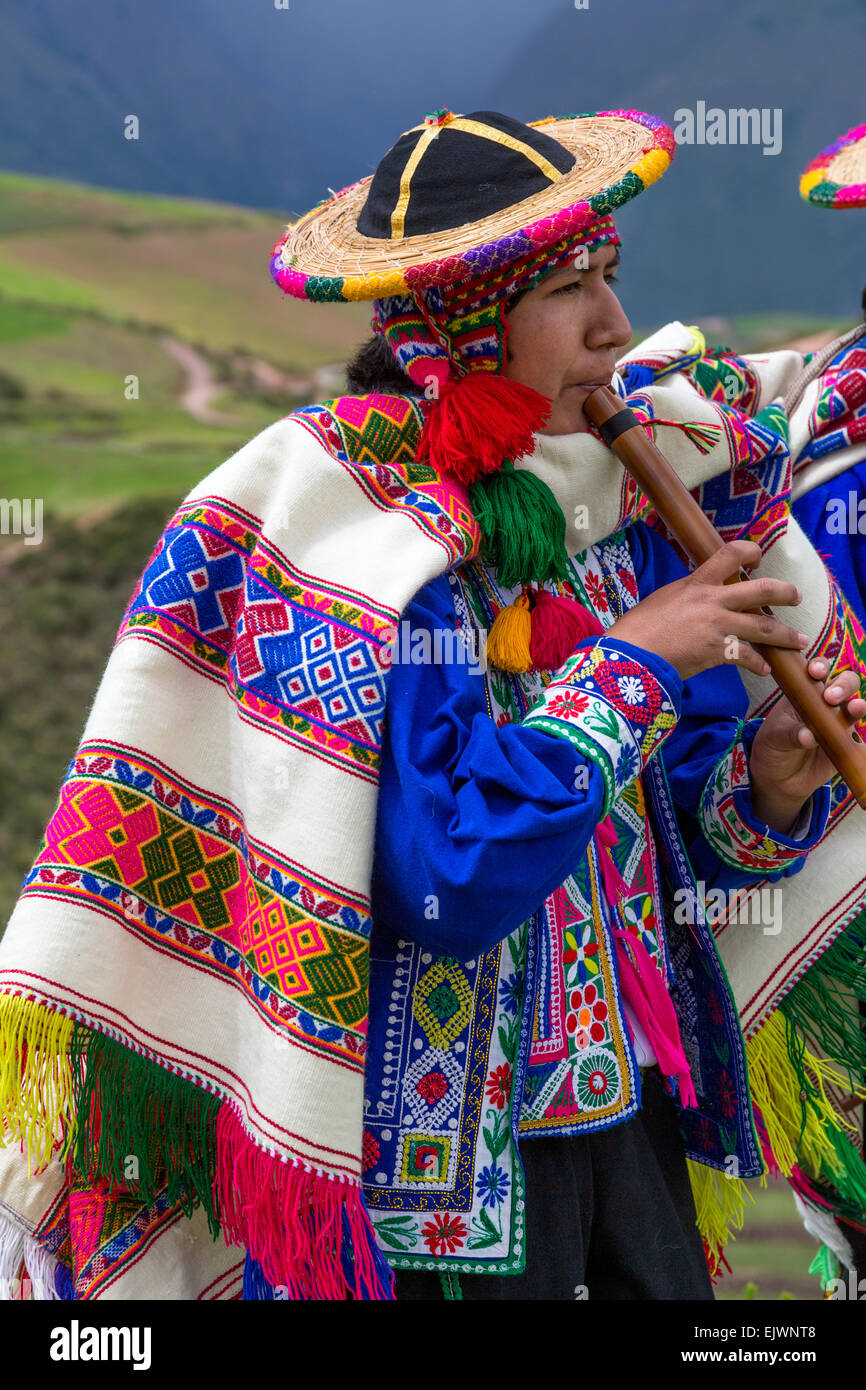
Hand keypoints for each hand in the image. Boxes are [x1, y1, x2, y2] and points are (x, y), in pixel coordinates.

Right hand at [606, 540, 807, 681]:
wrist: (630, 653)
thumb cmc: (638, 628)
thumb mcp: (664, 598)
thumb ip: (688, 595)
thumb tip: (697, 598)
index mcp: (697, 582)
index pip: (731, 553)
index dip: (750, 552)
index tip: (758, 559)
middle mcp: (713, 600)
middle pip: (763, 590)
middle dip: (786, 593)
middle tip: (796, 597)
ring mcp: (718, 626)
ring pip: (765, 626)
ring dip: (786, 634)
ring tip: (799, 640)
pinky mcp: (717, 651)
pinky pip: (749, 657)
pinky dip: (760, 664)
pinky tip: (765, 669)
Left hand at [748, 658, 865, 831]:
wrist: (779, 779)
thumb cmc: (774, 747)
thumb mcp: (775, 738)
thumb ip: (791, 734)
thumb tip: (808, 736)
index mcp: (803, 692)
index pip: (815, 672)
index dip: (819, 667)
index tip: (815, 673)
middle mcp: (825, 702)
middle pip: (844, 683)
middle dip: (842, 685)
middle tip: (830, 697)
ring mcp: (838, 721)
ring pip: (854, 706)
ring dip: (857, 705)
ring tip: (855, 709)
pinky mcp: (847, 742)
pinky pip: (859, 737)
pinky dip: (861, 735)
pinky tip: (856, 739)